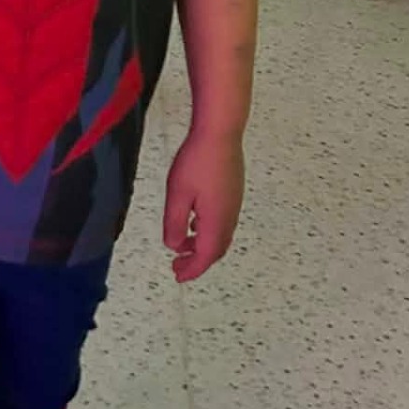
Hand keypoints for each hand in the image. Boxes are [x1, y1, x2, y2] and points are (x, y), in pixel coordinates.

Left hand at [163, 130, 245, 282]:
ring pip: (220, 236)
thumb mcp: (177, 195)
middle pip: (216, 249)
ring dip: (203, 246)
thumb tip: (174, 246)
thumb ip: (174, 224)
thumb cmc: (197, 161)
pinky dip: (208, 232)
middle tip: (178, 266)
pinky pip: (223, 222)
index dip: (192, 270)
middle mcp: (229, 216)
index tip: (179, 276)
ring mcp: (234, 203)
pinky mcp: (233, 192)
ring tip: (184, 246)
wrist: (221, 133)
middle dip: (197, 261)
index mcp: (216, 221)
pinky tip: (195, 221)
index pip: (205, 256)